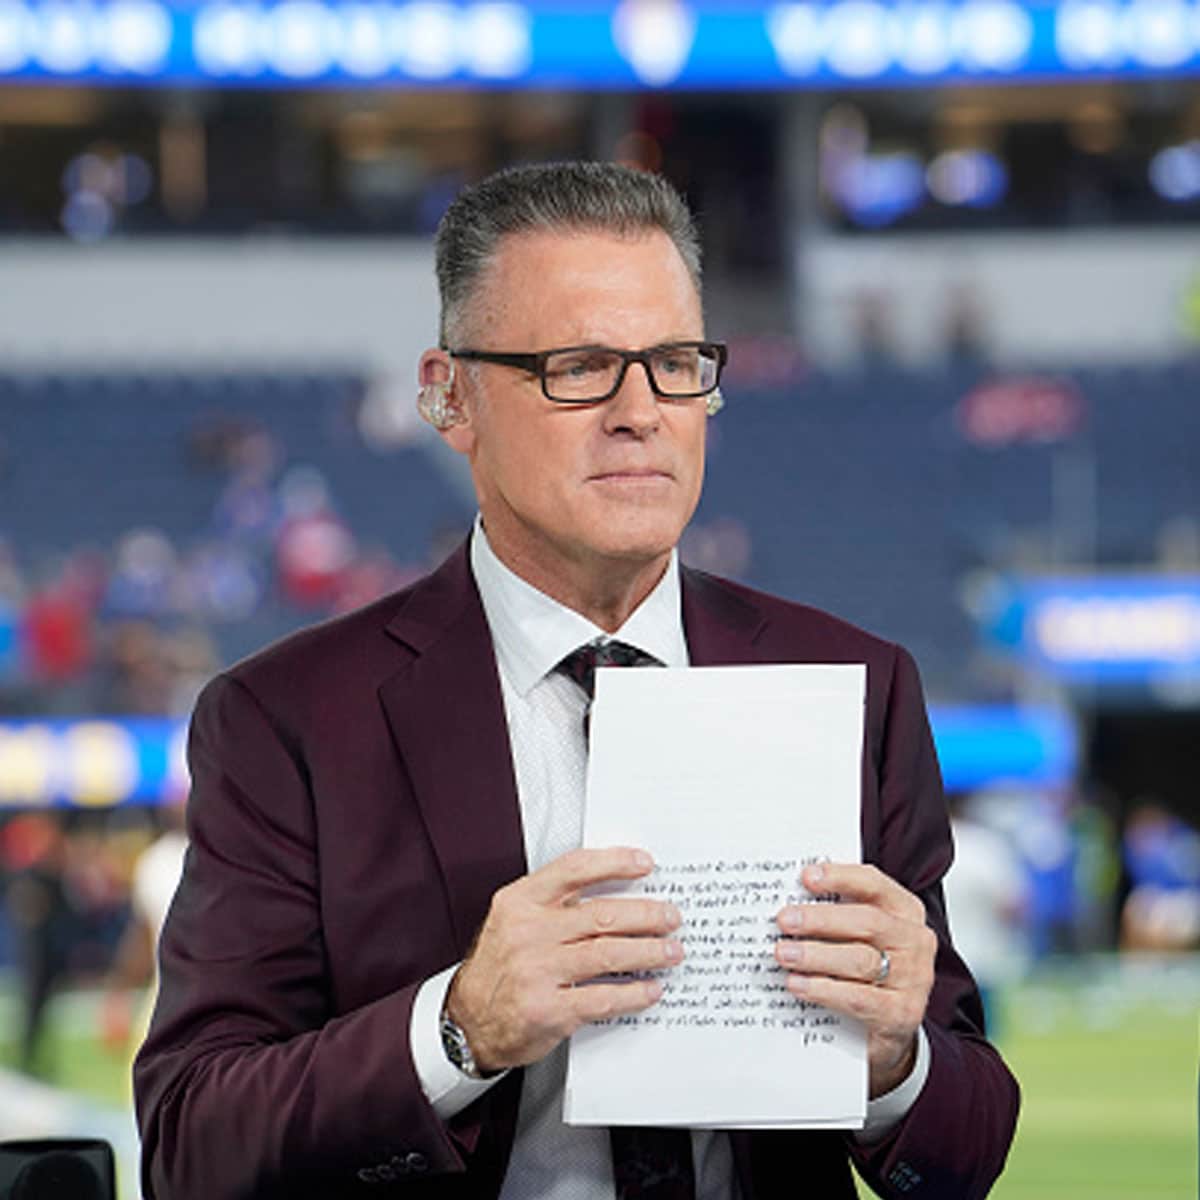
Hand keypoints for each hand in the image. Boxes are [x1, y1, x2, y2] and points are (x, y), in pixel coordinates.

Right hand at [446, 847, 683, 1072]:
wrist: (468, 1021)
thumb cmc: (500, 967)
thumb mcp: (514, 919)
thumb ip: (555, 902)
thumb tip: (617, 889)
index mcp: (521, 902)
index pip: (574, 869)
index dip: (614, 863)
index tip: (644, 863)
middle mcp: (528, 932)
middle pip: (601, 915)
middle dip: (646, 914)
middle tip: (670, 917)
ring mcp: (537, 971)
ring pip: (607, 953)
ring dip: (648, 951)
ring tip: (671, 951)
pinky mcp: (548, 1009)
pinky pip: (602, 997)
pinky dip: (633, 993)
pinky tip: (650, 989)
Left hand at [774, 863, 935, 1098]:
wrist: (890, 1028)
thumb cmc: (867, 971)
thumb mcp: (858, 936)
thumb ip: (836, 915)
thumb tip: (791, 902)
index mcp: (904, 911)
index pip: (874, 885)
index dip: (840, 877)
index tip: (807, 876)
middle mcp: (914, 941)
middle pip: (867, 922)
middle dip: (821, 920)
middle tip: (785, 920)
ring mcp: (913, 979)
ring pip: (860, 960)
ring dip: (815, 955)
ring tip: (783, 953)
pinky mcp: (902, 1014)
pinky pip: (858, 998)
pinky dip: (823, 989)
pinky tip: (797, 984)